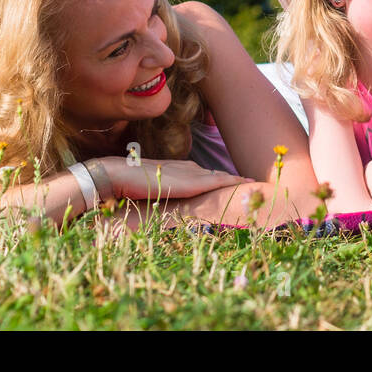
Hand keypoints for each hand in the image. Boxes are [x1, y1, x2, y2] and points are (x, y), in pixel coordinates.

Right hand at [91, 157, 251, 200]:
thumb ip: (160, 194)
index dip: (220, 179)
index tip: (234, 183)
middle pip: (215, 174)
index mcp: (177, 171)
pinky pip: (219, 181)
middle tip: (253, 185)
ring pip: (220, 176)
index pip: (205, 175)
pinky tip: (248, 184)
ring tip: (255, 185)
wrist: (116, 176)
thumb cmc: (126, 187)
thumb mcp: (148, 191)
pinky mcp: (191, 182)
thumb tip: (160, 202)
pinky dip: (234, 182)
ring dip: (237, 181)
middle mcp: (187, 169)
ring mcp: (190, 174)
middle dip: (232, 179)